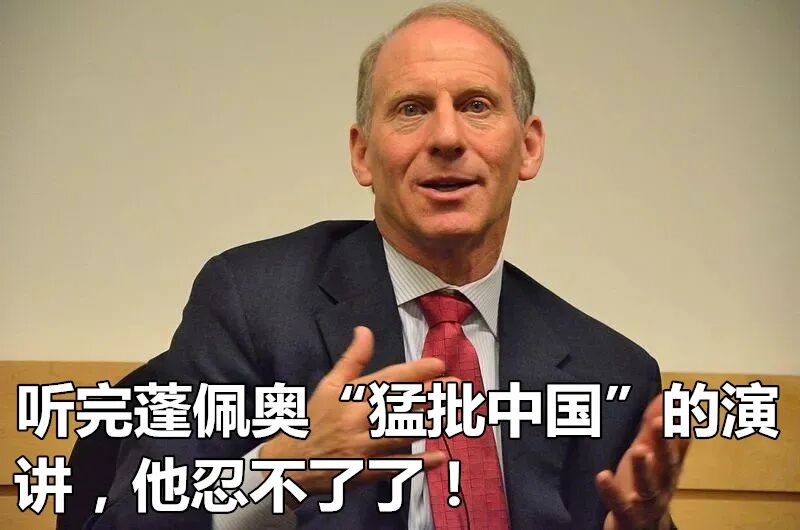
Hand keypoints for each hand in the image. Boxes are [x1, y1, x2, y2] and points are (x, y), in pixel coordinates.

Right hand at [259, 326, 449, 493]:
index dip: (415, 371)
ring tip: (455, 414)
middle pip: (401, 404)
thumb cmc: (314, 420)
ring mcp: (362, 446)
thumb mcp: (328, 385)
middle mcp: (358, 419)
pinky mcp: (365, 471)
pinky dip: (419, 462)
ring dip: (430, 423)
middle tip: (458, 387)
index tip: (438, 364)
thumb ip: (352, 359)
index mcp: (351, 396)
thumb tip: (364, 329)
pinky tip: (440, 457)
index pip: (388, 379)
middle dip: (432, 395)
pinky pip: (396, 466)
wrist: (289, 463)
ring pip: (402, 433)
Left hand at [595, 393, 689, 529]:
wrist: (640, 529)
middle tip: (660, 422)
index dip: (675, 426)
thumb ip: (654, 429)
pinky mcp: (627, 516)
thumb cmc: (644, 486)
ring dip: (644, 469)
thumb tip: (668, 396)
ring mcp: (646, 503)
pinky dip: (610, 491)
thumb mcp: (648, 455)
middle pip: (666, 464)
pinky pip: (619, 504)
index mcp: (667, 469)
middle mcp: (662, 485)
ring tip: (639, 451)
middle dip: (664, 443)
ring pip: (648, 487)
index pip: (674, 445)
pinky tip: (602, 475)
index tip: (676, 403)